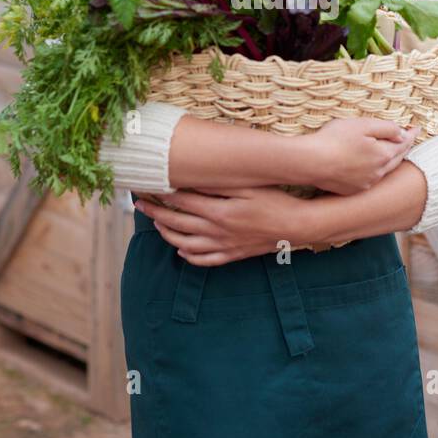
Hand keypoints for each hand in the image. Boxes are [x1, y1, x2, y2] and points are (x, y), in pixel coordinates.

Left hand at [134, 185, 316, 264]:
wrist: (297, 226)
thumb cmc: (275, 200)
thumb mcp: (250, 186)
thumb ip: (221, 183)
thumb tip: (194, 177)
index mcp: (219, 212)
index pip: (181, 200)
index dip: (162, 191)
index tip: (147, 183)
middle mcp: (217, 232)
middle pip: (177, 223)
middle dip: (154, 212)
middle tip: (139, 202)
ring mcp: (224, 246)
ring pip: (185, 244)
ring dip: (166, 233)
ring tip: (155, 223)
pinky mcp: (232, 254)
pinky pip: (204, 260)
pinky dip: (188, 256)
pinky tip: (181, 249)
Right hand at [301, 117, 419, 195]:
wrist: (310, 162)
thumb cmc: (334, 140)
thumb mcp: (363, 125)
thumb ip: (387, 128)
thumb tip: (403, 133)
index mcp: (383, 155)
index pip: (403, 143)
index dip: (411, 134)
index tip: (417, 128)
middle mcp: (378, 173)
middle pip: (397, 159)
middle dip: (404, 148)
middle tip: (409, 138)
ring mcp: (365, 184)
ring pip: (384, 171)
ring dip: (390, 160)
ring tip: (393, 152)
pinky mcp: (352, 190)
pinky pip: (370, 179)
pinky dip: (375, 171)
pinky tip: (371, 167)